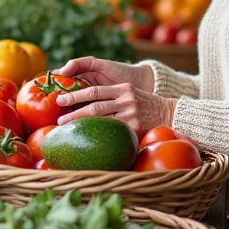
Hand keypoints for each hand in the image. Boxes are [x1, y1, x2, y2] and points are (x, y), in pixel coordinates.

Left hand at [53, 58, 173, 136]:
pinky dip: (99, 135)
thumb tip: (82, 104)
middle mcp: (126, 100)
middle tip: (59, 118)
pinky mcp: (135, 128)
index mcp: (123, 88)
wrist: (170, 112)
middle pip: (95, 105)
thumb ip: (112, 97)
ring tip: (68, 129)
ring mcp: (131, 115)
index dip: (76, 94)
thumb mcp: (130, 94)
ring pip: (101, 120)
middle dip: (74, 110)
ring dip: (82, 124)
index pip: (95, 91)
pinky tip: (88, 139)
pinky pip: (113, 132)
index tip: (60, 98)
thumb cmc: (145, 104)